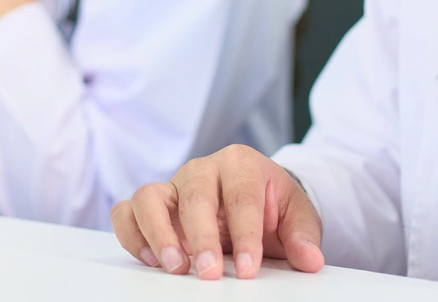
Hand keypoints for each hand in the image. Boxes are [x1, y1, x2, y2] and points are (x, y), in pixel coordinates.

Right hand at [112, 145, 324, 280]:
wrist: (254, 194)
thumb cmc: (271, 204)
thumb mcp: (297, 214)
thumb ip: (303, 236)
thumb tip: (310, 259)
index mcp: (240, 164)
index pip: (241, 196)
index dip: (245, 234)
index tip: (249, 269)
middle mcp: (202, 169)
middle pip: (194, 195)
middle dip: (201, 237)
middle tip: (209, 273)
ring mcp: (173, 185)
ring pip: (149, 196)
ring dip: (157, 233)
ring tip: (175, 267)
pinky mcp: (154, 204)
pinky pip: (127, 211)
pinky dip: (132, 234)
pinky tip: (151, 260)